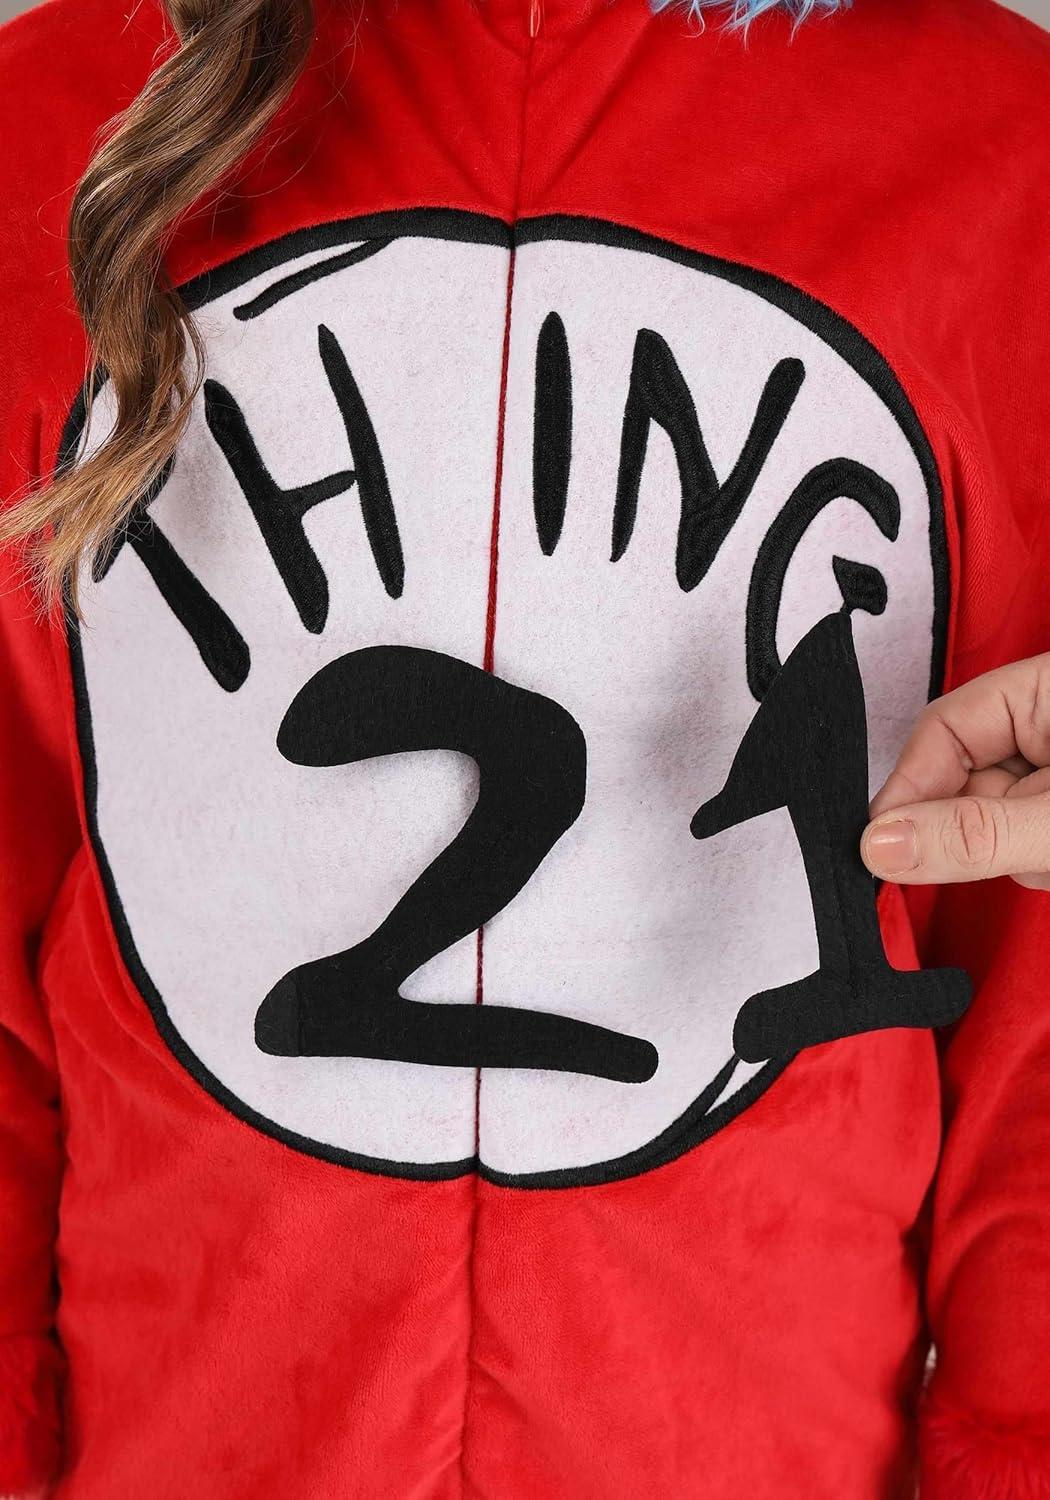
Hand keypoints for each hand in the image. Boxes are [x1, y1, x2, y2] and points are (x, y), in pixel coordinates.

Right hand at [860, 655, 1049, 889]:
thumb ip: (976, 833)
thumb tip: (879, 844)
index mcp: (1045, 690)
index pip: (944, 726)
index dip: (909, 786)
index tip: (880, 844)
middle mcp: (1045, 725)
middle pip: (961, 778)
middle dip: (976, 831)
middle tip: (1003, 860)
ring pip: (991, 819)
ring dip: (1014, 854)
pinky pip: (1018, 840)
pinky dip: (1036, 863)